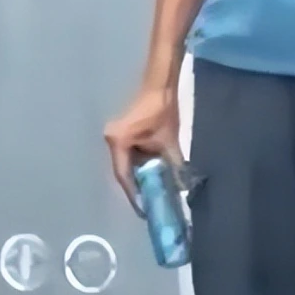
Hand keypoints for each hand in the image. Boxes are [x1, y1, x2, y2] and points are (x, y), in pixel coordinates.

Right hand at [104, 87, 181, 215]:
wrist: (161, 84)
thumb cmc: (162, 109)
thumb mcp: (168, 140)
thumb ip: (173, 163)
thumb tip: (182, 186)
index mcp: (118, 142)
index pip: (123, 175)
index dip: (133, 194)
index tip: (143, 209)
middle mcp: (112, 140)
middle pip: (123, 170)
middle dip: (136, 187)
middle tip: (148, 203)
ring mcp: (115, 136)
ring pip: (126, 163)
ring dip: (139, 175)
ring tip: (151, 192)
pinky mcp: (122, 132)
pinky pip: (129, 154)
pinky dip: (140, 164)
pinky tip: (151, 173)